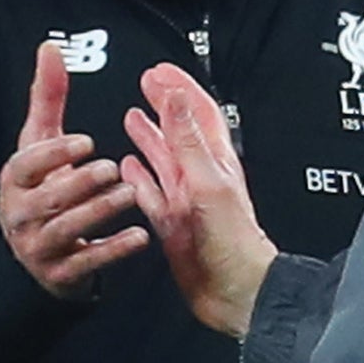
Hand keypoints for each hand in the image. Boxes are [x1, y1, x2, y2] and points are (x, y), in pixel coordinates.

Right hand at [0, 40, 147, 298]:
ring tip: (130, 194)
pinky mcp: (61, 273)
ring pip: (69, 230)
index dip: (55, 154)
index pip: (27, 165)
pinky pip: (87, 262)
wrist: (32, 250)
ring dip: (100, 212)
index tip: (87, 141)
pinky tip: (140, 236)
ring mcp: (40, 246)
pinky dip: (113, 250)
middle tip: (112, 168)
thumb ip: (47, 98)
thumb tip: (50, 48)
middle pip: (50, 199)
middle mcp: (22, 214)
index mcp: (16, 180)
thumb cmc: (41, 184)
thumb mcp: (39, 142)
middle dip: (81, 183)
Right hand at [121, 64, 277, 337]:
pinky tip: (127, 170)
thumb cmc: (233, 241)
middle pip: (179, 130)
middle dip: (163, 105)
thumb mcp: (208, 181)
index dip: (179, 88)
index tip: (159, 71)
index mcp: (214, 161)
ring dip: (149, 137)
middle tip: (146, 84)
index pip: (197, 112)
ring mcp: (186, 200)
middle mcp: (200, 177)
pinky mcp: (173, 224)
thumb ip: (189, 139)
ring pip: (164, 160)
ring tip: (132, 117)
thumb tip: (176, 96)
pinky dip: (139, 179)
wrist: (236, 291)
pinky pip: (152, 194)